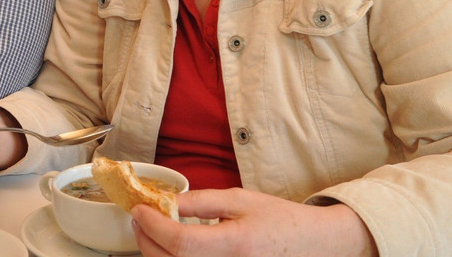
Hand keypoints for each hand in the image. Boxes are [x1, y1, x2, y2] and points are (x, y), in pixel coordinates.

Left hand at [131, 187, 375, 256]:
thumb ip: (202, 201)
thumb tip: (167, 201)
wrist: (313, 246)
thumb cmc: (279, 221)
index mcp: (236, 245)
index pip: (181, 243)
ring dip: (155, 254)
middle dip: (145, 240)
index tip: (139, 209)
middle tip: (138, 219)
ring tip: (148, 233)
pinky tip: (168, 250)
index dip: (153, 226)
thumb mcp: (241, 200)